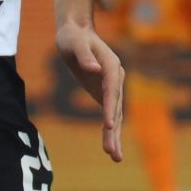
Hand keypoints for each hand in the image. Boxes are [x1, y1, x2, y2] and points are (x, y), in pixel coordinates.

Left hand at [56, 20, 126, 162]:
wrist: (77, 32)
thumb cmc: (74, 37)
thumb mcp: (74, 43)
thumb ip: (84, 56)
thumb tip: (93, 69)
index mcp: (111, 66)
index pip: (112, 90)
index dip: (111, 107)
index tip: (109, 125)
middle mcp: (116, 78)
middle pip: (117, 107)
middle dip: (114, 130)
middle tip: (113, 153)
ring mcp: (112, 87)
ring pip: (116, 115)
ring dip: (114, 136)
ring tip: (115, 157)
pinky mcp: (104, 94)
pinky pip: (109, 115)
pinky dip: (110, 131)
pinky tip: (110, 147)